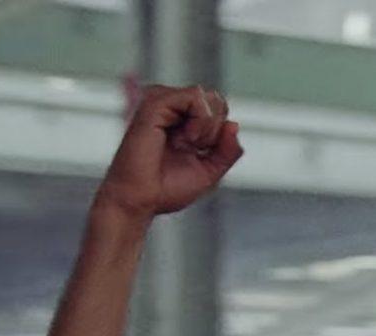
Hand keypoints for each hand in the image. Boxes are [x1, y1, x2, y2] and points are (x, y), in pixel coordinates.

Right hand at [93, 84, 243, 220]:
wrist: (141, 200)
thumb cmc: (166, 188)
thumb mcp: (211, 170)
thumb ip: (228, 150)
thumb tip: (234, 124)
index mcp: (182, 121)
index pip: (218, 108)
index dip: (222, 133)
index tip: (202, 153)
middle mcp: (170, 108)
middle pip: (216, 99)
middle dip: (216, 129)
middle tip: (195, 149)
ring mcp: (161, 104)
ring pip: (207, 95)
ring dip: (209, 126)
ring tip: (189, 143)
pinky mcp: (154, 103)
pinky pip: (195, 95)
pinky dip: (202, 119)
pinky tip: (188, 138)